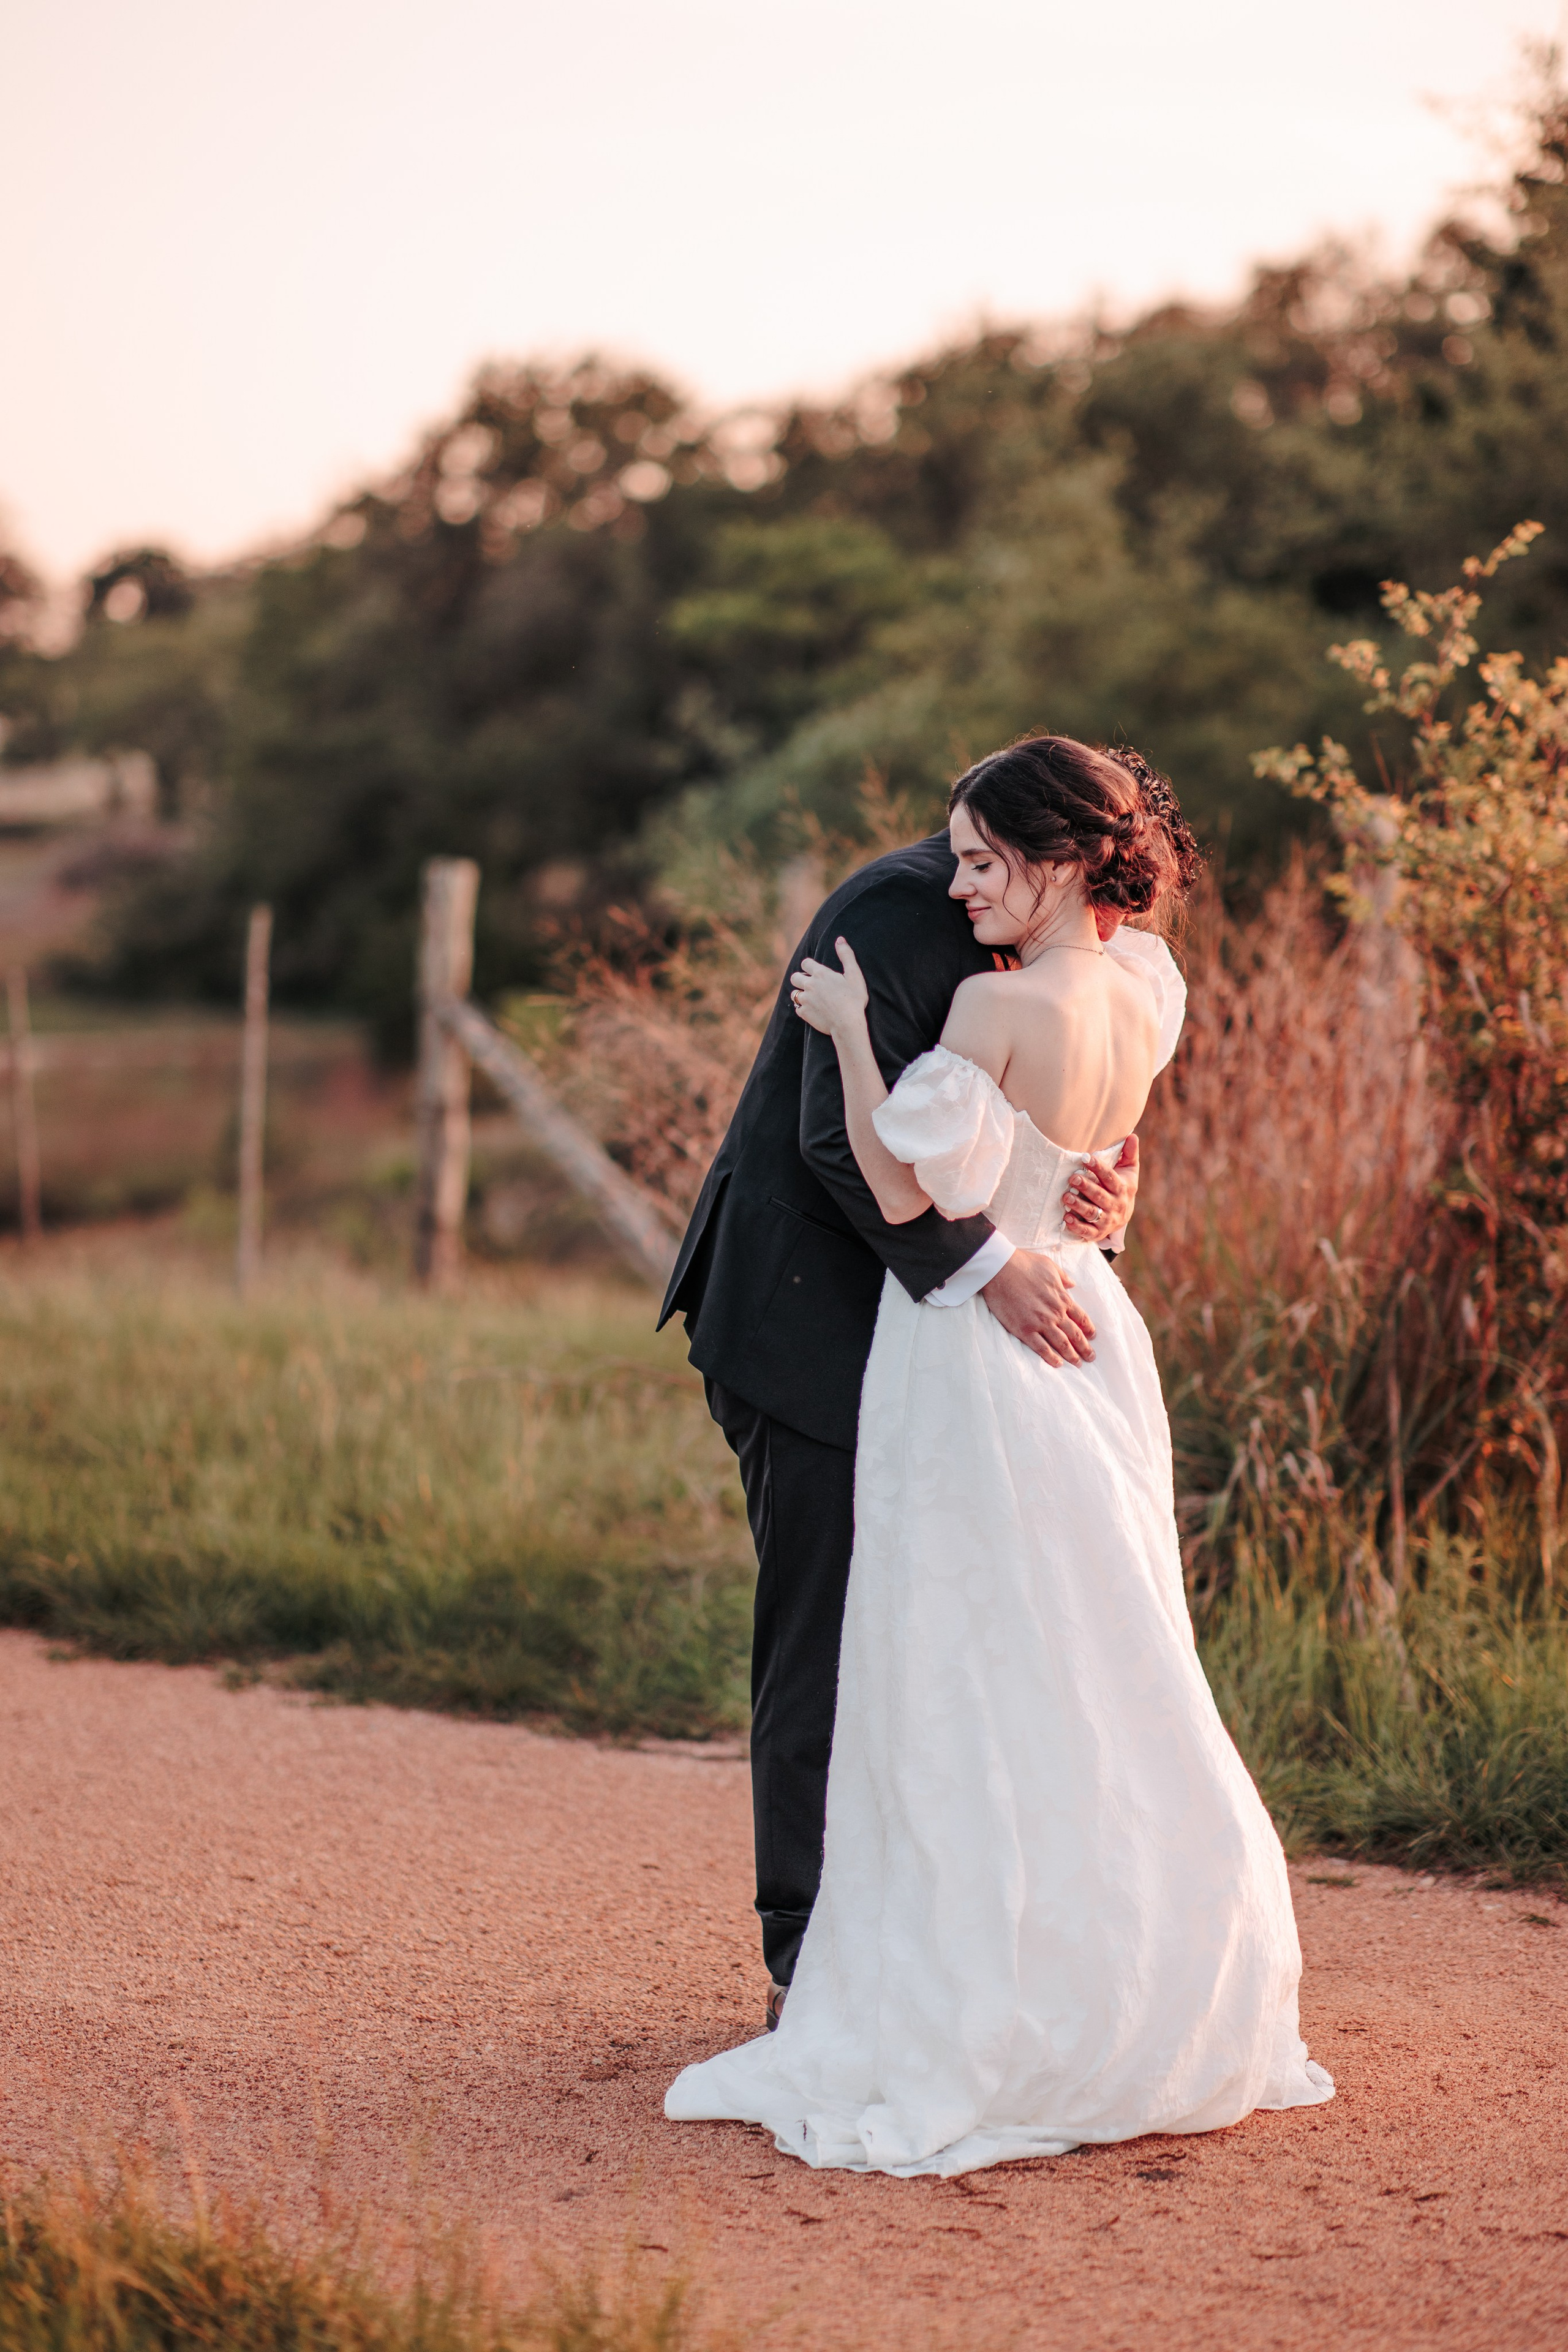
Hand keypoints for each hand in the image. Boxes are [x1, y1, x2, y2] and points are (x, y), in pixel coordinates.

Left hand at [791, 937, 867, 1037]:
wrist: (848, 1024)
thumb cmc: (854, 999)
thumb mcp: (854, 975)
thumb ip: (846, 955)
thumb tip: (840, 939)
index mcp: (821, 974)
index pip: (806, 963)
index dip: (809, 966)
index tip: (815, 972)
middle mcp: (809, 985)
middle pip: (795, 977)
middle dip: (800, 979)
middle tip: (811, 985)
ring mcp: (805, 1000)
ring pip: (794, 993)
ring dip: (800, 994)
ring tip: (812, 999)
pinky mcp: (804, 1013)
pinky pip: (798, 1009)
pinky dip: (804, 1009)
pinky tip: (814, 1011)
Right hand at [981, 1248, 1095, 1367]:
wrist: (1000, 1269)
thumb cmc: (1024, 1264)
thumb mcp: (1049, 1266)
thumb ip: (1063, 1277)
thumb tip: (1072, 1284)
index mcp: (1061, 1298)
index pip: (1081, 1317)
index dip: (1088, 1328)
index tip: (1092, 1336)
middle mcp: (1054, 1313)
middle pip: (1074, 1334)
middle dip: (1084, 1347)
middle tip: (1091, 1357)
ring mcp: (1040, 1323)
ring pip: (1061, 1344)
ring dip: (1071, 1355)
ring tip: (1078, 1364)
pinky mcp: (1024, 1330)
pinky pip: (1041, 1348)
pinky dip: (1051, 1357)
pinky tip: (1058, 1364)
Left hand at [1063, 1133, 1138, 1244]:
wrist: (1123, 1216)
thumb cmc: (1122, 1186)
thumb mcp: (1129, 1170)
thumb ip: (1129, 1154)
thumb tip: (1132, 1136)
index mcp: (1123, 1189)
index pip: (1110, 1178)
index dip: (1099, 1168)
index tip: (1086, 1157)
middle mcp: (1116, 1205)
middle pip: (1100, 1196)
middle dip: (1086, 1187)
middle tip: (1072, 1178)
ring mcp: (1107, 1220)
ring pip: (1092, 1213)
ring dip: (1078, 1205)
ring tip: (1066, 1196)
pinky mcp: (1097, 1233)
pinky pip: (1087, 1231)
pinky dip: (1076, 1226)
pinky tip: (1066, 1218)